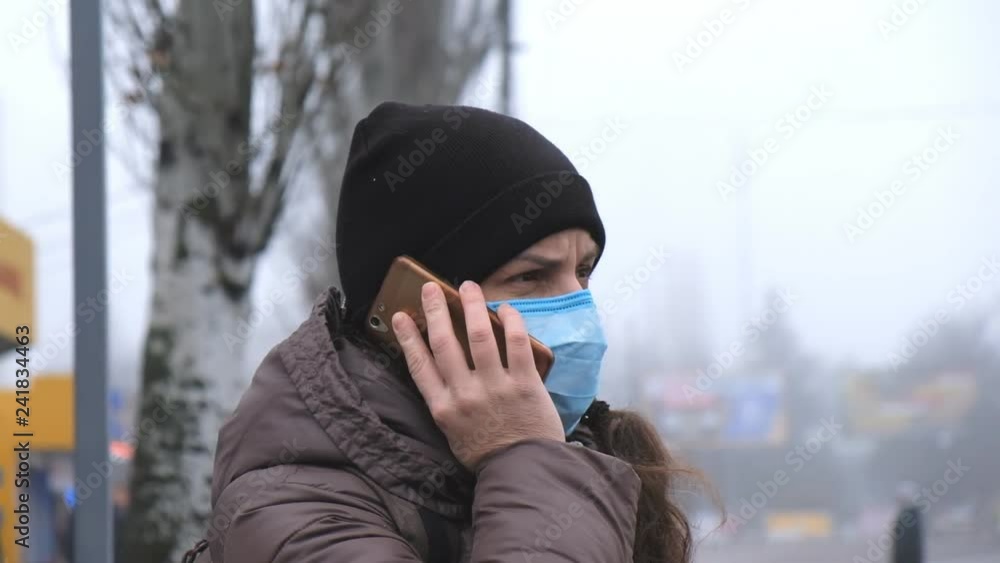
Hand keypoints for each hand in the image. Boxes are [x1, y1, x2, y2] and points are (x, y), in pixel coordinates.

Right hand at [392, 280, 564, 469]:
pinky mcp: (524, 383)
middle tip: (430, 288)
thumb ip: (446, 403)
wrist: (523, 470)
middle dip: (435, 310)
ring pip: (479, 335)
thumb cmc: (487, 453)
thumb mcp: (453, 433)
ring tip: (468, 287)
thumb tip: (442, 370)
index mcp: (443, 408)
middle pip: (443, 342)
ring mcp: (495, 387)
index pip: (418, 364)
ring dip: (471, 305)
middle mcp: (464, 394)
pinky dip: (511, 320)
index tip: (400, 316)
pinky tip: (505, 308)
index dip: (407, 337)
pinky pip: (516, 342)